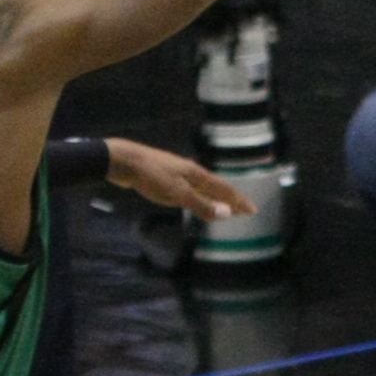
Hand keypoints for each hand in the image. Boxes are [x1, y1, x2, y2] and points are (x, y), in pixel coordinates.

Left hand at [104, 138, 251, 218]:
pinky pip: (189, 187)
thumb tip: (227, 214)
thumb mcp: (176, 193)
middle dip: (230, 199)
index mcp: (196, 174)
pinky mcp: (164, 175)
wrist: (122, 161)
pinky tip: (192, 197)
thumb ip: (201, 204)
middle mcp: (189, 171)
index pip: (224, 189)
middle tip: (244, 209)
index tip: (253, 210)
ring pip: (202, 186)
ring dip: (214, 196)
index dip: (238, 201)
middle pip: (215, 186)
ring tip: (223, 204)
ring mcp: (176, 171)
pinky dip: (198, 195)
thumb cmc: (150, 176)